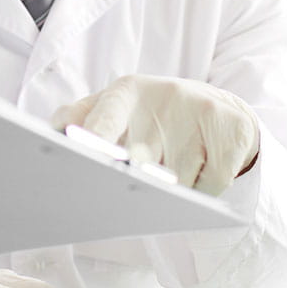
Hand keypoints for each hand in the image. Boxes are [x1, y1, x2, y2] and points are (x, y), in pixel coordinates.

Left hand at [52, 74, 259, 195]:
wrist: (222, 112)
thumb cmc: (154, 120)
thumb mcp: (117, 111)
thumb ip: (81, 118)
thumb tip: (53, 131)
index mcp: (127, 92)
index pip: (105, 115)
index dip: (93, 137)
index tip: (82, 156)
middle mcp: (164, 95)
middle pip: (141, 159)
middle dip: (133, 183)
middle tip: (127, 195)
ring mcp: (201, 111)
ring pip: (176, 182)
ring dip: (170, 193)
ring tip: (173, 173)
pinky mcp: (233, 130)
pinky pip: (209, 186)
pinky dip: (202, 192)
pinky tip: (203, 171)